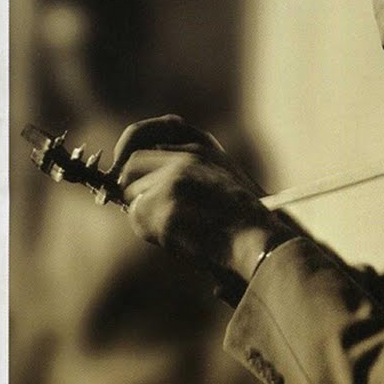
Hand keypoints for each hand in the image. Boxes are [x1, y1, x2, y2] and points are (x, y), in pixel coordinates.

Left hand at [108, 115, 291, 277]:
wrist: (260, 241)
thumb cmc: (242, 220)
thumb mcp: (215, 180)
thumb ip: (181, 172)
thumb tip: (134, 185)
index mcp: (199, 147)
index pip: (143, 142)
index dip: (130, 162)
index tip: (123, 175)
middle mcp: (185, 159)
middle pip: (130, 170)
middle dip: (134, 194)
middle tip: (155, 215)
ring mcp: (175, 182)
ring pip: (132, 199)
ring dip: (146, 218)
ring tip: (179, 230)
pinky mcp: (168, 207)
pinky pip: (139, 220)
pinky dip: (152, 233)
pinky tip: (178, 240)